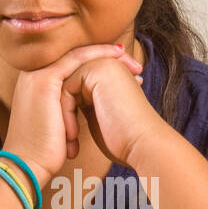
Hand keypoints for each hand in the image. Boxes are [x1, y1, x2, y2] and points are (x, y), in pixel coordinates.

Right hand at [1, 42, 149, 182]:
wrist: (26, 166)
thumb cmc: (45, 153)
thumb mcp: (60, 125)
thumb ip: (70, 111)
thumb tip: (92, 110)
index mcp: (38, 84)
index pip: (74, 66)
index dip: (101, 65)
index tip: (127, 73)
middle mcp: (35, 75)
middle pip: (78, 56)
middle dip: (108, 57)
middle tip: (135, 65)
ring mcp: (37, 75)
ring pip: (79, 54)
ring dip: (108, 54)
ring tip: (133, 65)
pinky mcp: (44, 80)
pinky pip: (76, 59)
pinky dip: (98, 55)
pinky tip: (118, 56)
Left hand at [59, 54, 163, 168]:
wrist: (143, 145)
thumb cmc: (124, 139)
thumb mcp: (100, 115)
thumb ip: (86, 102)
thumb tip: (69, 102)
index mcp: (113, 73)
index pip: (77, 88)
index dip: (71, 113)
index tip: (74, 140)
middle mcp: (109, 63)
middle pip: (69, 86)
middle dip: (65, 114)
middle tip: (69, 140)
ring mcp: (103, 64)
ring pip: (65, 88)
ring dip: (64, 116)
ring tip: (71, 141)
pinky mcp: (96, 70)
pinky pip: (66, 89)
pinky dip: (66, 114)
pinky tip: (73, 135)